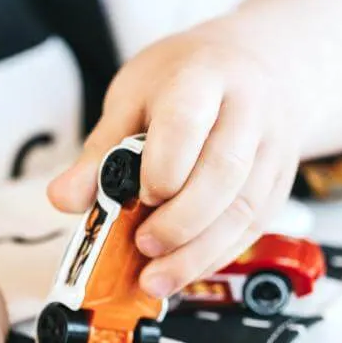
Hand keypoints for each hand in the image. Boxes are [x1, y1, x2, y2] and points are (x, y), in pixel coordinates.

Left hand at [48, 24, 301, 296]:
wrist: (251, 66)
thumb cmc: (182, 82)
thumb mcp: (131, 98)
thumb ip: (99, 151)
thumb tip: (62, 199)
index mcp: (203, 77)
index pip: (186, 121)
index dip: (162, 165)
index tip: (138, 196)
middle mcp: (248, 110)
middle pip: (224, 171)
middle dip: (180, 219)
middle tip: (143, 244)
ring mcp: (272, 148)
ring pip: (244, 207)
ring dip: (198, 251)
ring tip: (156, 277)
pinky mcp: (279, 183)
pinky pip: (252, 227)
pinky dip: (214, 256)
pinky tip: (182, 270)